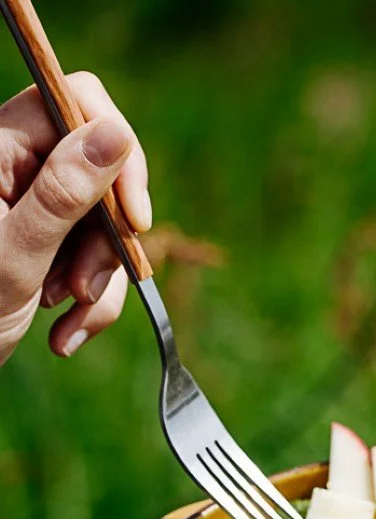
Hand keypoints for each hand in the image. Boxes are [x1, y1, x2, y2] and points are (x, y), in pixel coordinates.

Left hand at [0, 71, 149, 365]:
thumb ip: (62, 194)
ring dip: (100, 280)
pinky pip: (98, 259)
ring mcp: (36, 206)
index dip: (117, 153)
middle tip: (83, 288)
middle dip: (107, 238)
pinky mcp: (51, 243)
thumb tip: (116, 134)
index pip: (75, 103)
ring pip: (106, 222)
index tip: (134, 219)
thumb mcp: (14, 257)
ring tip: (67, 317)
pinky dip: (93, 301)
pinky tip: (66, 331)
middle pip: (102, 169)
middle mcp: (16, 166)